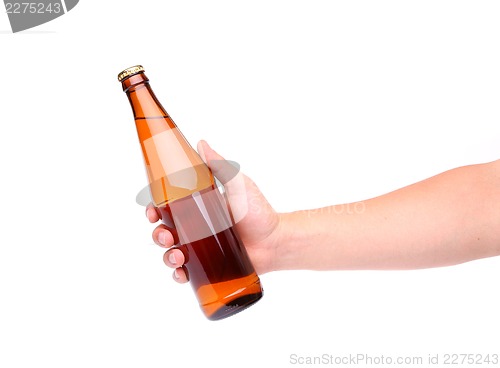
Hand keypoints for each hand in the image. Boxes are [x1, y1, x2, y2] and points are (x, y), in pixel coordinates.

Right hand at [146, 140, 281, 282]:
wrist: (276, 241)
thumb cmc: (258, 211)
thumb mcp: (238, 185)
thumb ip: (220, 165)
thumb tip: (200, 143)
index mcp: (198, 207)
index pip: (168, 207)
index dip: (154, 209)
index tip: (152, 211)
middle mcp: (196, 228)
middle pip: (165, 231)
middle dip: (158, 235)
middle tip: (167, 236)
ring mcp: (201, 249)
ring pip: (171, 253)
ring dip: (166, 255)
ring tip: (177, 256)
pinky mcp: (208, 267)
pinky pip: (186, 273)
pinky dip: (178, 274)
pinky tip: (181, 273)